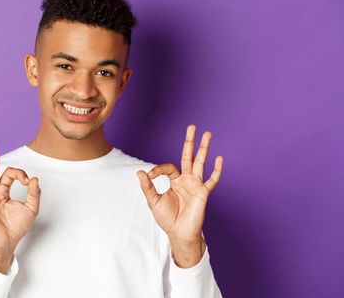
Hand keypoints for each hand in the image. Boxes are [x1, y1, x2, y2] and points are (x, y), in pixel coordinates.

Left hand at [137, 125, 222, 264]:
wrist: (179, 233)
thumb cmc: (167, 219)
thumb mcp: (153, 201)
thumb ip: (147, 186)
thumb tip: (140, 172)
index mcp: (175, 181)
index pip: (168, 167)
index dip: (158, 169)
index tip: (150, 176)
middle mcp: (187, 180)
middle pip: (188, 156)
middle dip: (190, 142)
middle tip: (192, 127)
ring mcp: (196, 185)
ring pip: (200, 163)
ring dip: (204, 149)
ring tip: (207, 134)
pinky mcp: (203, 193)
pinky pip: (212, 180)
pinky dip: (216, 170)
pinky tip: (219, 158)